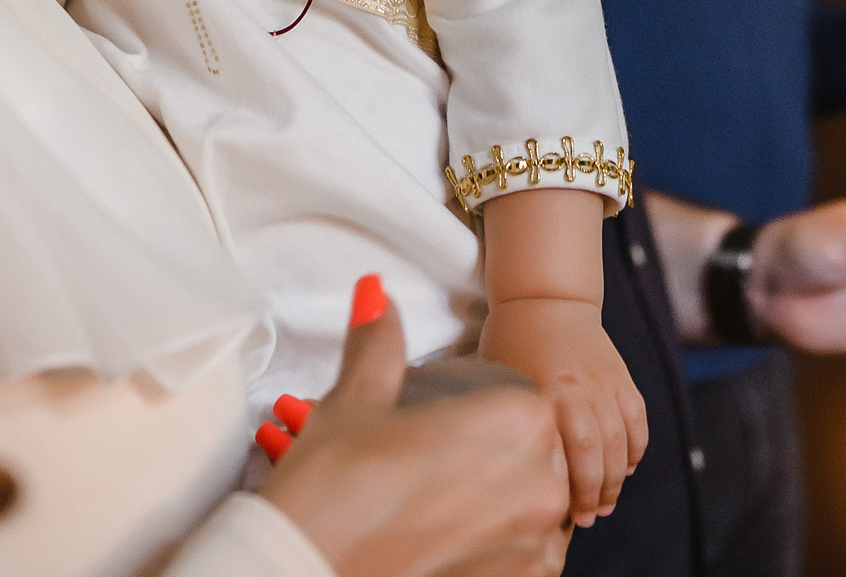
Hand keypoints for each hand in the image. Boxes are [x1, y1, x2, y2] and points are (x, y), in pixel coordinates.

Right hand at [266, 277, 572, 576]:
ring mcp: (536, 548)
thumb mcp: (353, 403)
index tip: (452, 427)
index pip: (528, 403)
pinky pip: (531, 559)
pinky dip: (502, 551)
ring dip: (504, 509)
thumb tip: (377, 296)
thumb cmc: (330, 494)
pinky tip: (454, 544)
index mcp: (516, 425)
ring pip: (538, 512)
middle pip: (539, 458)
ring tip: (443, 511)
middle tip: (439, 472)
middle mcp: (541, 487)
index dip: (488, 413)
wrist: (304, 574)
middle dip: (499, 461)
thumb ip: (379, 344)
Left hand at [479, 296, 647, 527]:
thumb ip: (509, 419)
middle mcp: (581, 390)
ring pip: (622, 442)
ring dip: (617, 478)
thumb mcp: (499, 381)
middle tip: (589, 518)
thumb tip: (503, 467)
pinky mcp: (622, 378)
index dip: (568, 491)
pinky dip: (635, 448)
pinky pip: (637, 420)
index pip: (567, 455)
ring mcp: (606, 383)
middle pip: (599, 454)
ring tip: (607, 503)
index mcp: (547, 393)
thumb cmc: (511, 342)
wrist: (547, 298)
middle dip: (597, 493)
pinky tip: (625, 468)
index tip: (560, 515)